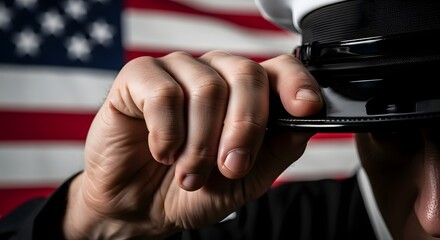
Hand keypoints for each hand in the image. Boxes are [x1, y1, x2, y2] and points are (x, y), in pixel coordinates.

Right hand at [63, 51, 322, 238]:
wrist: (141, 207)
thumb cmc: (193, 190)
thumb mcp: (247, 179)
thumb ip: (278, 148)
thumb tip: (304, 122)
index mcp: (242, 94)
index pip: (277, 69)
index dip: (295, 83)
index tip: (305, 108)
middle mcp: (213, 75)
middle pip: (245, 74)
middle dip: (244, 128)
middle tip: (230, 167)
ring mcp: (176, 72)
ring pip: (206, 88)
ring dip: (200, 143)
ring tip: (189, 173)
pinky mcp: (138, 78)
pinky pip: (163, 93)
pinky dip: (166, 133)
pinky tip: (161, 151)